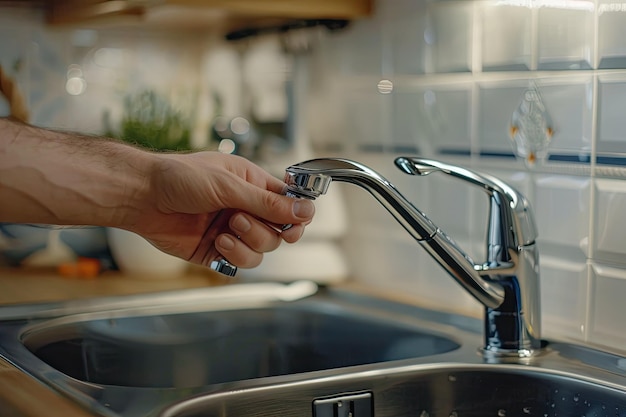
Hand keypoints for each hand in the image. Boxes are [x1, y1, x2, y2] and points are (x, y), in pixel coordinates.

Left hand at [127, 152, 314, 268]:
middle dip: (263, 231)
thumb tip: (305, 211)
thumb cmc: (179, 177)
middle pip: (279, 232)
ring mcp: (232, 230)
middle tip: (239, 220)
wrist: (142, 197)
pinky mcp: (217, 250)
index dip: (298, 216)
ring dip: (248, 244)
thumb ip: (268, 203)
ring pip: (262, 250)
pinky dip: (235, 256)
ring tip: (225, 231)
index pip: (289, 204)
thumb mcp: (229, 185)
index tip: (295, 224)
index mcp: (253, 184)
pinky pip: (241, 262)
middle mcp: (246, 208)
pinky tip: (218, 243)